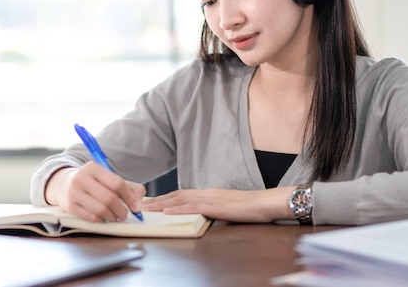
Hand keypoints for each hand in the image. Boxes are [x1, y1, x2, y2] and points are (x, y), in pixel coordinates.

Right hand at [45, 162, 145, 222]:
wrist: (63, 184)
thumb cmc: (93, 182)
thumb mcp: (109, 178)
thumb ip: (129, 188)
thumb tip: (138, 205)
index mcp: (93, 168)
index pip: (117, 183)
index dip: (129, 197)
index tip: (134, 206)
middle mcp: (81, 178)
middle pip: (109, 198)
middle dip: (121, 210)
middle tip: (125, 214)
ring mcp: (73, 193)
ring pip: (100, 210)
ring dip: (112, 217)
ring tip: (115, 216)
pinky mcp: (69, 207)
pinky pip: (91, 217)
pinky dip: (101, 220)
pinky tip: (103, 217)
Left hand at [141, 187, 293, 222]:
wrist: (265, 202)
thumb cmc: (251, 207)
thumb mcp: (228, 207)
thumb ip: (214, 209)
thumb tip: (202, 215)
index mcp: (209, 193)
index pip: (182, 194)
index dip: (166, 197)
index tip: (152, 201)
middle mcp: (207, 193)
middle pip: (177, 195)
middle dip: (158, 200)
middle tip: (141, 203)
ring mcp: (211, 198)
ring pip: (181, 199)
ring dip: (162, 203)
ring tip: (147, 207)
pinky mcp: (216, 206)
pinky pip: (193, 207)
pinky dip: (178, 209)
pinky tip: (167, 211)